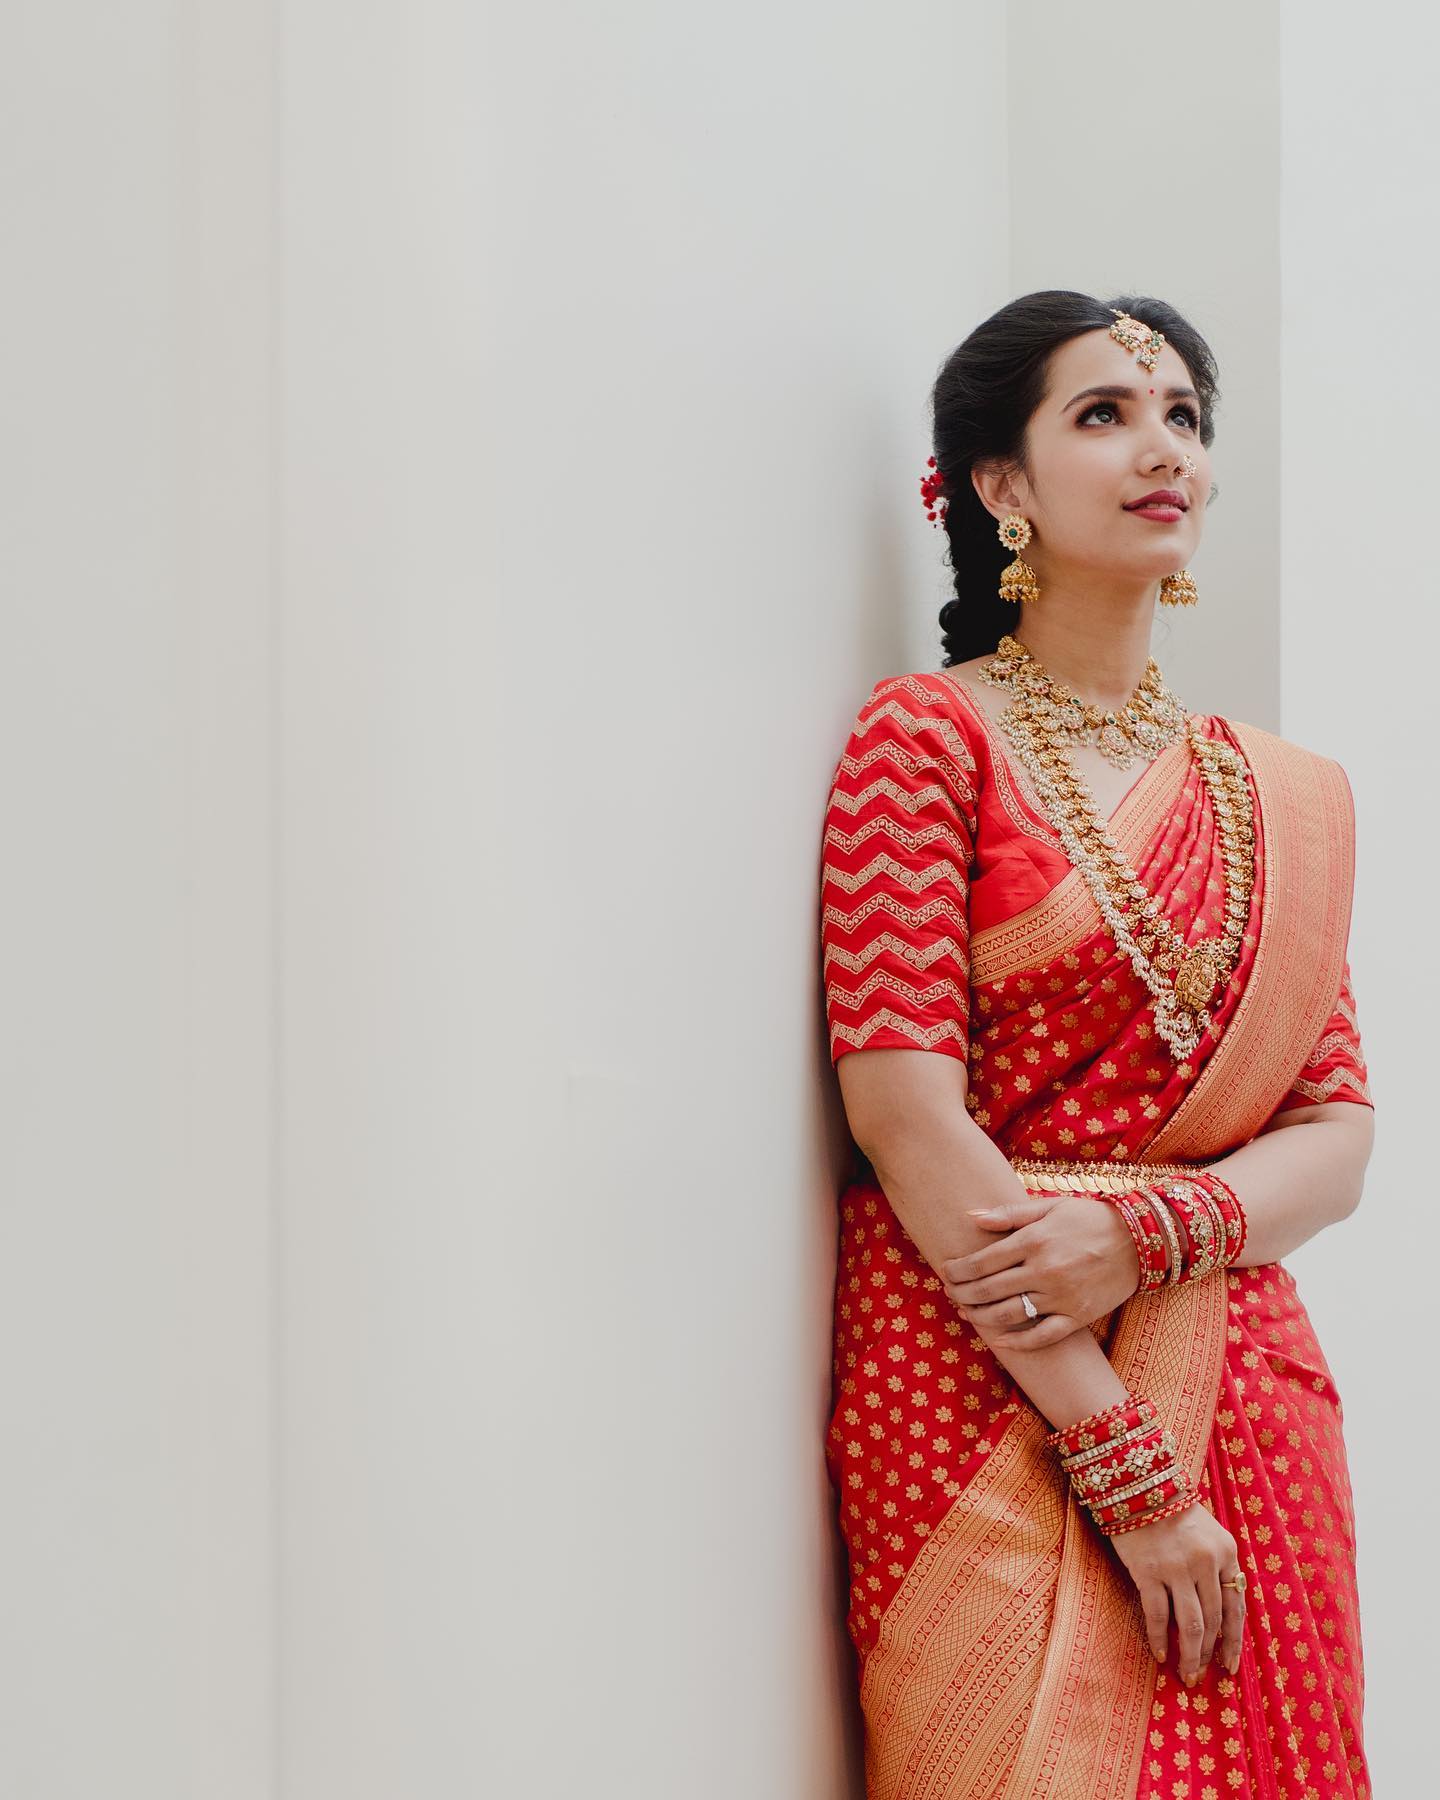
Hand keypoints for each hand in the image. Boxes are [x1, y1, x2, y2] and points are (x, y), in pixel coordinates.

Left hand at [940, 1192, 1141, 1349]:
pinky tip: (999, 1340)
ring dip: (981, 1316)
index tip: (944, 1271)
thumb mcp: (1050, 1206)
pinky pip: (1042, 1336)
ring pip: (1009, 1314)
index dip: (958, 1269)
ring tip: (966, 1312)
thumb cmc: (1090, 1218)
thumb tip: (970, 1216)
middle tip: (948, 1293)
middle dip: (962, 1293)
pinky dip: (1018, 1342)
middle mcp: (1044, 1270)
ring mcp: (1061, 1296)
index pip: (983, 1261)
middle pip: (989, 1290)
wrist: (1140, 1240)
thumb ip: (1009, 1213)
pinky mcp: (1078, 1317)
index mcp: (1034, 1240)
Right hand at [1107, 1500, 1246, 1684]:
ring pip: (1190, 1625)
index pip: (1236, 1607)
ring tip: (1185, 1674)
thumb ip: (1218, 1570)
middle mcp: (1206, 1562)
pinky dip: (1159, 1638)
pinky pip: (1158, 1615)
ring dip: (1189, 1655)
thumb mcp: (1208, 1536)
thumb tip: (1220, 1619)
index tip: (1229, 1666)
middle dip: (1209, 1655)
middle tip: (1200, 1677)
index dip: (1233, 1641)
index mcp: (1227, 1553)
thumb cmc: (1174, 1514)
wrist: (1138, 1488)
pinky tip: (1159, 1654)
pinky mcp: (1148, 1571)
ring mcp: (1177, 1567)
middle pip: (1213, 1621)